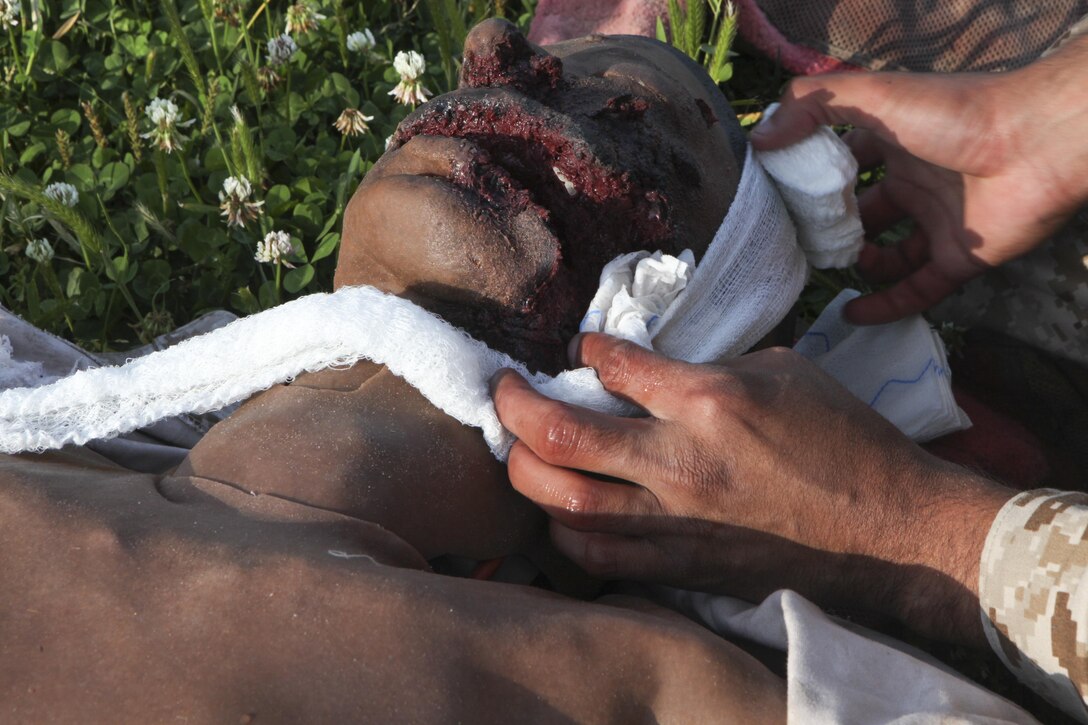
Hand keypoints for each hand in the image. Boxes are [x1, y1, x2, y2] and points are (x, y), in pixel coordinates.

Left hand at [492, 333, 1012, 643]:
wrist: (890, 528)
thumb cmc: (846, 440)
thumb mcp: (783, 371)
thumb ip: (709, 367)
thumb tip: (658, 368)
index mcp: (709, 401)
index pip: (614, 364)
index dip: (585, 349)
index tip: (579, 349)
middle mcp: (681, 462)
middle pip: (561, 436)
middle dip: (513, 407)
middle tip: (504, 390)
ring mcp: (675, 521)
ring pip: (563, 503)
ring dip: (524, 471)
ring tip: (519, 449)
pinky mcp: (680, 565)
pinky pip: (597, 555)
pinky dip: (563, 530)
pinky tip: (559, 510)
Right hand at [750, 37, 1087, 323]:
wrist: (1037, 144)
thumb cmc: (956, 113)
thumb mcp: (874, 95)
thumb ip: (814, 106)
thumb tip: (759, 140)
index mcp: (897, 140)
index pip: (845, 160)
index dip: (813, 176)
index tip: (776, 196)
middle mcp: (916, 181)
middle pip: (863, 210)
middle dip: (830, 226)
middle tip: (790, 243)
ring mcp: (938, 223)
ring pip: (888, 254)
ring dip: (856, 264)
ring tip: (820, 271)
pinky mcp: (958, 260)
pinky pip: (915, 291)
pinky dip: (885, 306)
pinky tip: (850, 313)